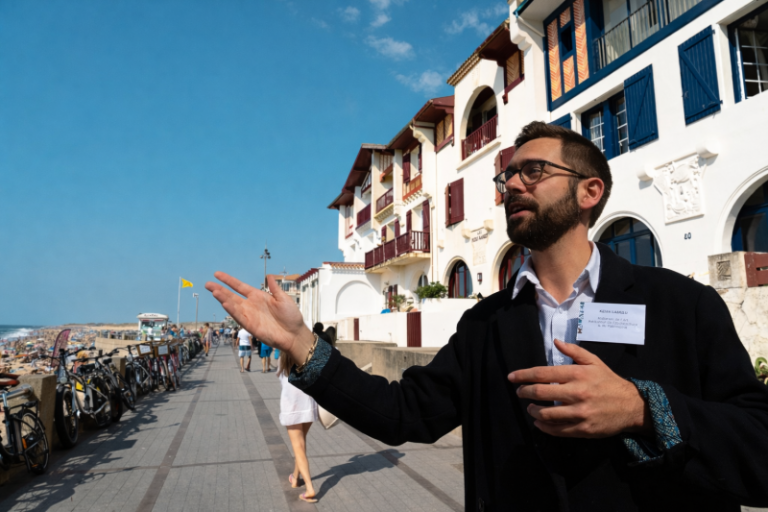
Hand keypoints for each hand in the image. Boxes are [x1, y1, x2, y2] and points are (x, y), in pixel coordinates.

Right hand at [205, 272, 313, 360]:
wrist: (294, 334)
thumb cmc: (291, 317)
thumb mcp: (283, 299)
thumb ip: (275, 288)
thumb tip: (269, 276)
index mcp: (258, 296)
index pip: (239, 286)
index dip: (229, 281)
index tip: (217, 274)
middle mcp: (251, 305)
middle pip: (232, 295)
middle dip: (220, 289)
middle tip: (208, 284)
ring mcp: (249, 315)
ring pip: (233, 305)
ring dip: (223, 298)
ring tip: (214, 291)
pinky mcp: (250, 325)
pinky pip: (239, 316)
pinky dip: (231, 310)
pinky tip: (224, 303)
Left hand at [508, 339, 650, 437]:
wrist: (631, 406)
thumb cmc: (609, 382)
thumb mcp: (594, 362)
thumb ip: (574, 351)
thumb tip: (555, 342)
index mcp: (577, 374)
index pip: (543, 373)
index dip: (524, 375)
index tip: (512, 377)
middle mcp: (577, 392)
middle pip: (541, 392)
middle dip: (525, 392)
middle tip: (519, 392)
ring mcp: (580, 412)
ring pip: (547, 414)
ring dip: (533, 411)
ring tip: (530, 408)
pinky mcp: (583, 428)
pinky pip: (558, 430)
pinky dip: (544, 427)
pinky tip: (539, 423)